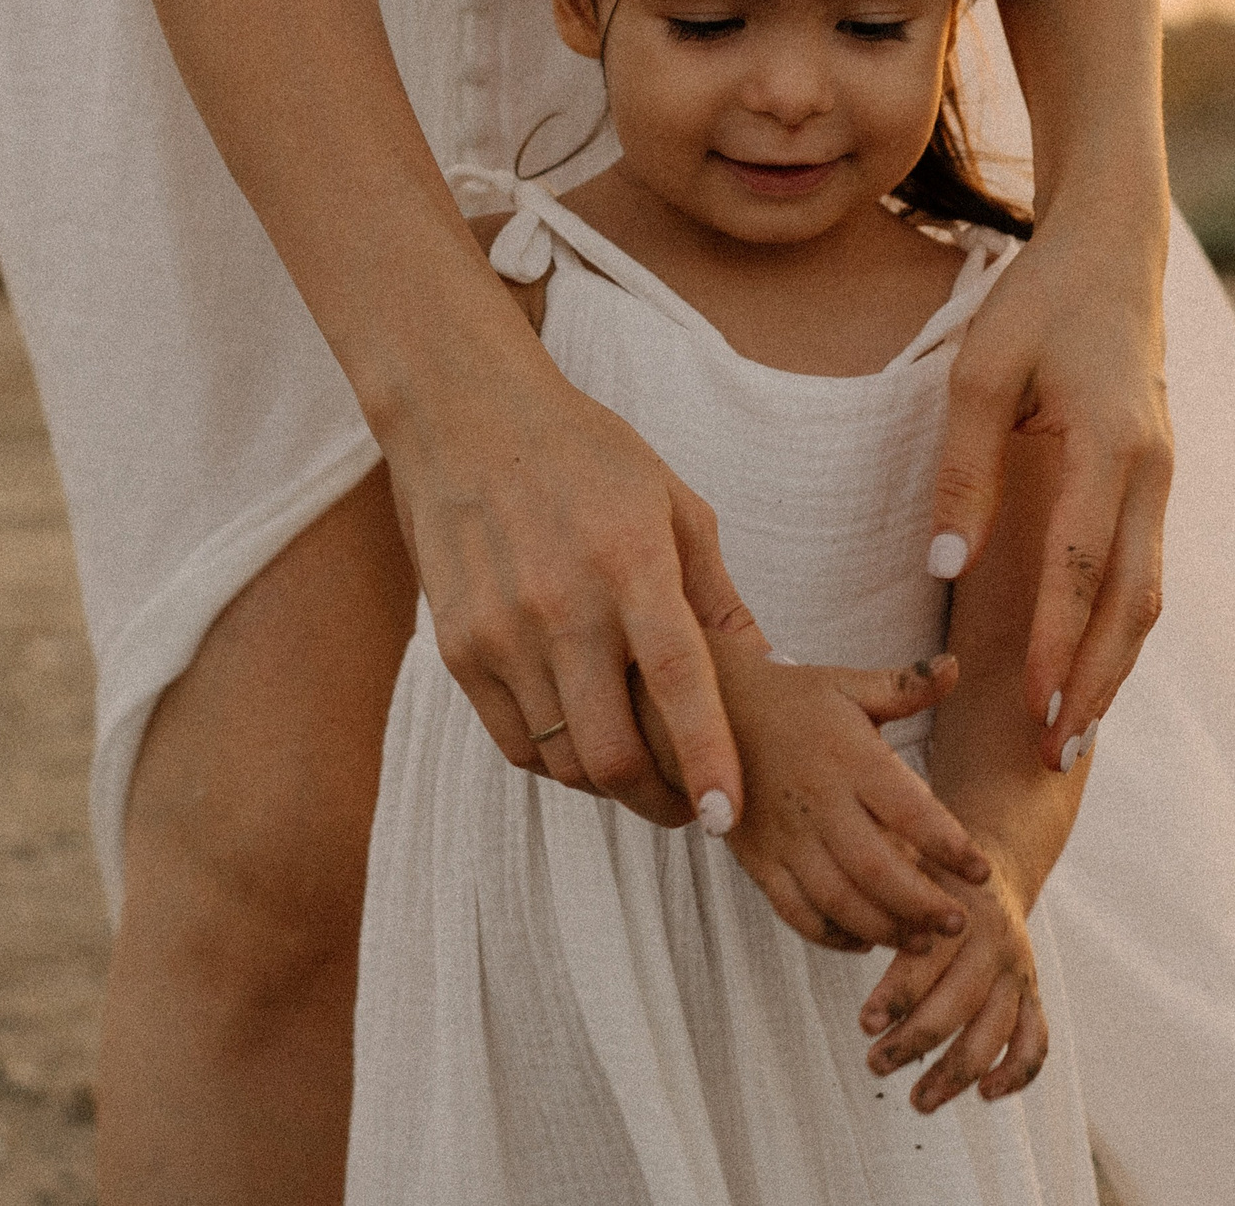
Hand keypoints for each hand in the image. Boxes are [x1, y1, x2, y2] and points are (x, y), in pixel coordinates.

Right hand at [391, 351, 745, 830]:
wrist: (465, 417)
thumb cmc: (586, 457)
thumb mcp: (673, 506)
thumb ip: (717, 597)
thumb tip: (776, 672)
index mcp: (630, 562)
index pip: (676, 681)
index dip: (707, 757)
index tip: (727, 816)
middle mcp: (561, 603)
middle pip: (612, 751)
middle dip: (659, 800)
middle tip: (688, 807)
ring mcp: (501, 630)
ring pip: (563, 760)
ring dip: (609, 783)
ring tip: (639, 769)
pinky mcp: (458, 648)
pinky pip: (516, 742)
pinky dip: (556, 761)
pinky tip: (582, 739)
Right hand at [634, 631, 994, 951]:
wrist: (703, 710)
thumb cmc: (792, 699)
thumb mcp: (846, 683)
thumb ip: (905, 684)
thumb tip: (958, 666)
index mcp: (847, 755)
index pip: (909, 808)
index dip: (949, 845)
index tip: (982, 870)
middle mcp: (817, 799)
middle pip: (874, 867)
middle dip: (921, 903)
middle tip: (958, 922)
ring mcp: (783, 834)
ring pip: (837, 898)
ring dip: (884, 927)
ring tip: (922, 939)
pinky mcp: (756, 858)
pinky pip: (795, 910)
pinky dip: (831, 936)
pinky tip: (864, 940)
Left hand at [857, 847, 1049, 1113]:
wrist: (986, 868)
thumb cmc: (924, 877)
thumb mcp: (902, 869)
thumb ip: (880, 898)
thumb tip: (842, 920)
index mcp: (958, 913)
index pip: (927, 962)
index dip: (896, 996)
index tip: (864, 1024)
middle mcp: (994, 944)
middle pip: (958, 1004)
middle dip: (913, 1041)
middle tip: (874, 1065)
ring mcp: (1017, 972)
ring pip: (994, 1032)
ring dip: (956, 1072)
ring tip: (918, 1101)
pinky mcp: (1031, 993)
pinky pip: (1034, 1039)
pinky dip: (1018, 1072)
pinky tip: (986, 1094)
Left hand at [928, 216, 1171, 768]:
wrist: (1115, 251)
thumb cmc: (1037, 304)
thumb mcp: (978, 373)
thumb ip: (963, 471)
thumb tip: (943, 565)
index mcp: (1111, 445)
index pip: (1081, 565)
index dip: (1057, 639)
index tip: (1032, 702)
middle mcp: (1152, 472)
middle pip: (1131, 600)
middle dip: (1096, 681)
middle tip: (1059, 756)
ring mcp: (1163, 479)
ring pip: (1146, 593)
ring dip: (1113, 666)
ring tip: (1074, 733)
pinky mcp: (1154, 481)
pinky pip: (1142, 568)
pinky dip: (1119, 626)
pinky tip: (1088, 668)